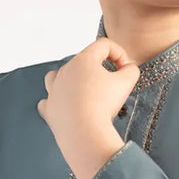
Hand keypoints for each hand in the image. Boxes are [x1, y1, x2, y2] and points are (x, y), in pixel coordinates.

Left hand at [36, 38, 139, 178]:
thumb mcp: (126, 83)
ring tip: (83, 90)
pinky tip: (66, 106)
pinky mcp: (49, 108)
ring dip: (71, 80)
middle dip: (99, 70)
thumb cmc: (103, 106)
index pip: (104, 45)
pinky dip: (57, 102)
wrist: (84, 133)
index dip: (119, 54)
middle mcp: (65, 70)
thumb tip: (128, 68)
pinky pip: (48, 100)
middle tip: (112, 86)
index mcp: (83, 60)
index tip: (125, 70)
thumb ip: (131, 70)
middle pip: (83, 61)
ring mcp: (54, 89)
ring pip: (57, 76)